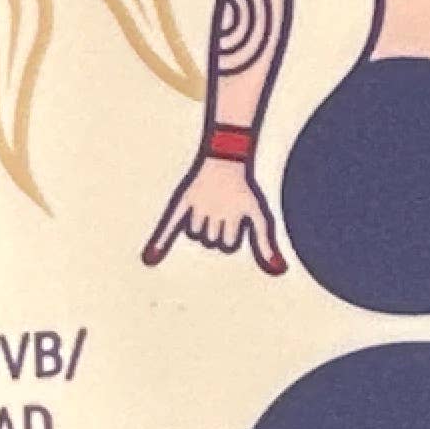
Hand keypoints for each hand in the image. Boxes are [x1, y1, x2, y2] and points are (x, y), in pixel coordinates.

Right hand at [144, 152, 283, 270]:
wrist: (225, 159)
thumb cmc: (242, 190)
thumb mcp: (258, 213)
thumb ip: (265, 242)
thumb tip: (279, 269)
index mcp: (232, 217)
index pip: (227, 246)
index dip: (233, 235)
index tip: (236, 219)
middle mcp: (213, 213)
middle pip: (211, 242)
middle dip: (217, 230)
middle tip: (222, 209)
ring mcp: (197, 207)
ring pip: (196, 235)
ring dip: (201, 227)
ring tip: (210, 207)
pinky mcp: (183, 201)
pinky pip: (170, 224)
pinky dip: (160, 241)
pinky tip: (150, 259)